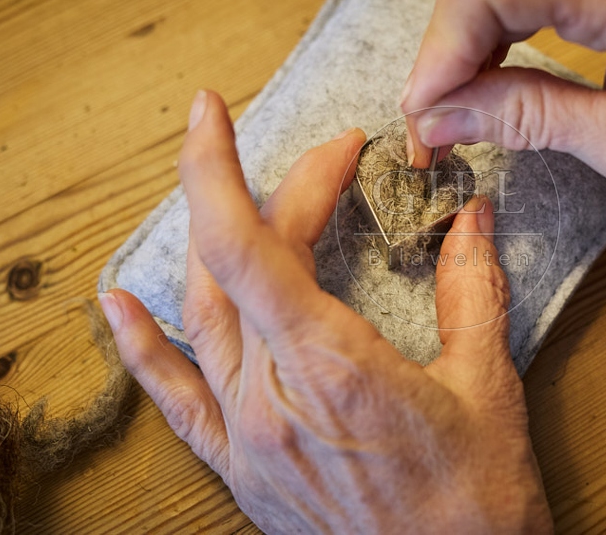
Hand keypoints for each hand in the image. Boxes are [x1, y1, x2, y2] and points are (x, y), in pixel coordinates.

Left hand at [99, 91, 551, 533]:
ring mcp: (247, 437)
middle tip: (332, 162)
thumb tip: (470, 218)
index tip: (218, 111)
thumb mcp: (487, 387)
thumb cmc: (478, 504)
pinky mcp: (242, 469)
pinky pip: (176, 401)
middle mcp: (271, 399)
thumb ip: (472, 290)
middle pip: (241, 264)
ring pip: (205, 314)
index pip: (249, 242)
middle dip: (280, 192)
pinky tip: (118, 304)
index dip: (224, 166)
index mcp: (332, 368)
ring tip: (243, 189)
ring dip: (218, 240)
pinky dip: (142, 347)